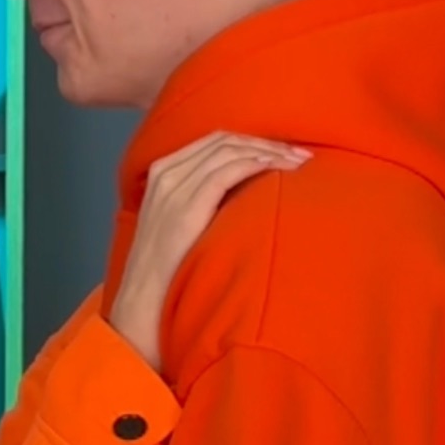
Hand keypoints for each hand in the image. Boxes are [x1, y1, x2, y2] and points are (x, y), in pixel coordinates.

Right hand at [109, 132, 311, 370]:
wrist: (141, 305)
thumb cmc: (165, 274)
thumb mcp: (177, 227)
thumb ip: (198, 202)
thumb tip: (241, 195)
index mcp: (161, 173)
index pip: (213, 142)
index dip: (253, 141)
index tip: (284, 151)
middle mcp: (166, 173)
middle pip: (225, 140)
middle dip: (267, 143)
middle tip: (302, 154)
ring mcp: (174, 187)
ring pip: (231, 151)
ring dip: (272, 152)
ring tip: (300, 163)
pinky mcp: (187, 205)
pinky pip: (230, 171)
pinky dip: (260, 164)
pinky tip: (282, 170)